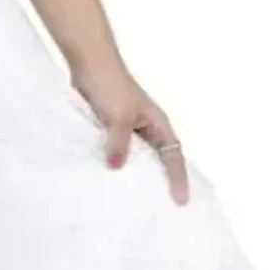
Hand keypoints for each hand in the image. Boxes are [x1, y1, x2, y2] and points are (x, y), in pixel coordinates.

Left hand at [68, 60, 189, 204]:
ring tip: (133, 200)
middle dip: (161, 181)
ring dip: (135, 173)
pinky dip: (114, 162)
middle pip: (158, 159)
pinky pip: (115, 149)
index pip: (173, 156)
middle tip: (163, 208)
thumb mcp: (118, 117)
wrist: (88, 62)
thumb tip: (116, 168)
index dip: (177, 178)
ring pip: (136, 156)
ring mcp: (127, 126)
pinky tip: (106, 177)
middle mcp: (145, 127)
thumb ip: (119, 143)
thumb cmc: (110, 84)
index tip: (181, 200)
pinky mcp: (108, 125)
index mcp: (156, 123)